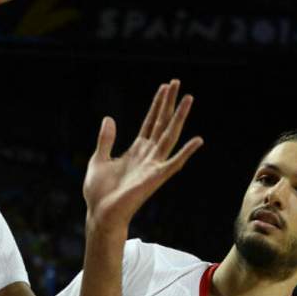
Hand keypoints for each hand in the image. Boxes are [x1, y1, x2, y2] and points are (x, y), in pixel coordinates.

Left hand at [83, 80, 202, 237]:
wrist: (100, 213)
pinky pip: (174, 163)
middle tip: (177, 82)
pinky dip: (186, 152)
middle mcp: (148, 155)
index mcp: (135, 151)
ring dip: (179, 117)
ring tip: (189, 98)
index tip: (165, 87)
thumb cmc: (99, 192)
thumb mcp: (98, 159)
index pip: (150, 122)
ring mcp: (153, 166)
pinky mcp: (155, 178)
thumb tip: (109, 118)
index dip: (157, 105)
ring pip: (169, 136)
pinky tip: (198, 140)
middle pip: (162, 123)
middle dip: (169, 103)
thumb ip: (106, 139)